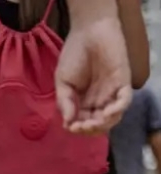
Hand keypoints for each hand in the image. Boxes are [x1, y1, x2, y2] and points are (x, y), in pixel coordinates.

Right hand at [56, 15, 131, 134]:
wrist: (88, 32)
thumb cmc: (73, 54)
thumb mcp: (61, 81)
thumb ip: (64, 102)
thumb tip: (67, 123)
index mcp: (84, 100)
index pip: (84, 121)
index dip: (78, 128)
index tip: (70, 127)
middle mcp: (100, 99)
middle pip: (99, 123)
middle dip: (90, 129)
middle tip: (81, 127)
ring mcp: (112, 91)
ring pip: (113, 117)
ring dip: (103, 124)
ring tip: (92, 123)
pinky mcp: (123, 82)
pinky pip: (124, 101)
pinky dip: (117, 110)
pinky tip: (106, 113)